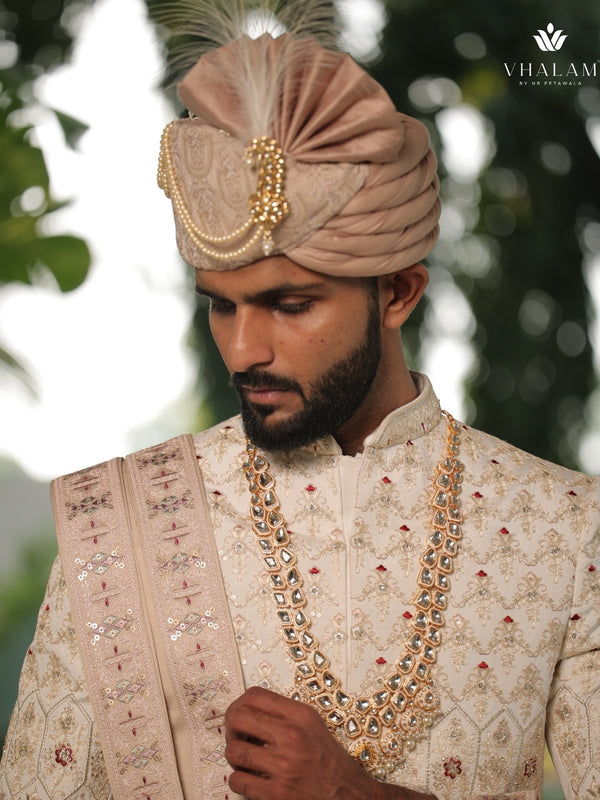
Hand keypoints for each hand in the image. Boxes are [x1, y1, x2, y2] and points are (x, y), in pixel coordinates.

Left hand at [224, 686, 436, 799]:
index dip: (239, 703)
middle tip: (236, 735)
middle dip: (231, 727)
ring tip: (244, 758)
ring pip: (233, 751)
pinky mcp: (276, 793)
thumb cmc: (330, 762)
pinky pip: (238, 780)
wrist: (348, 795)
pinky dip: (239, 779)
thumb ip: (284, 713)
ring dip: (235, 755)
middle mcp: (291, 736)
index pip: (254, 695)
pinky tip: (250, 777)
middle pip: (238, 717)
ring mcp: (283, 765)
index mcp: (300, 715)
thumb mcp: (313, 725)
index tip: (239, 712)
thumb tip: (250, 708)